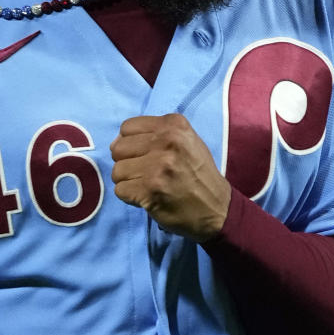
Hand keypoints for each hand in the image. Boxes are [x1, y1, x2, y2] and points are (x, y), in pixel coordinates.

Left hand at [110, 113, 231, 240]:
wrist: (217, 209)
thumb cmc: (198, 174)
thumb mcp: (186, 141)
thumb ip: (156, 135)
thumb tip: (116, 142)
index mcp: (174, 125)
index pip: (127, 127)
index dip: (130, 143)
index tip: (143, 155)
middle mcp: (166, 142)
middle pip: (118, 149)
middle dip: (127, 162)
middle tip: (144, 173)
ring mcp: (157, 167)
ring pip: (117, 171)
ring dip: (128, 181)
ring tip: (148, 185)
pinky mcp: (150, 191)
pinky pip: (120, 190)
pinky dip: (130, 197)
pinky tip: (148, 197)